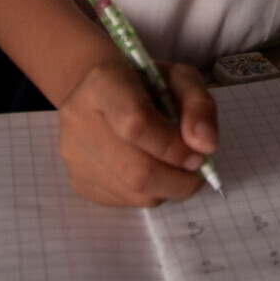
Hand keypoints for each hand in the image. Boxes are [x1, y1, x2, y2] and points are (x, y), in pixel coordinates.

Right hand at [56, 58, 218, 204]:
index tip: (198, 152)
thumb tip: (206, 145)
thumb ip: (198, 105)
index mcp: (103, 81)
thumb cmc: (145, 83)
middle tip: (195, 168)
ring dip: (167, 187)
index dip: (172, 145)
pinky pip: (123, 201)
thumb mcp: (180, 79)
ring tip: (172, 164)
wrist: (100, 92)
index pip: (135, 123)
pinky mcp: (77, 181)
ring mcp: (73, 154)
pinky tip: (149, 167)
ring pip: (133, 192)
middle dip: (177, 178)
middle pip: (135, 170)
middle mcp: (78, 118)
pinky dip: (149, 192)